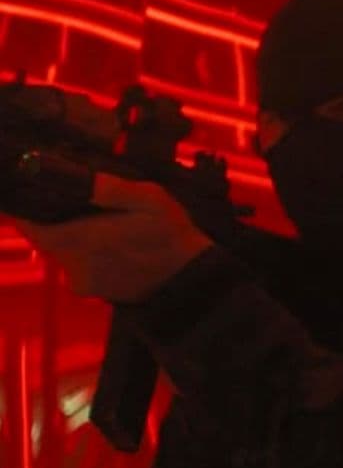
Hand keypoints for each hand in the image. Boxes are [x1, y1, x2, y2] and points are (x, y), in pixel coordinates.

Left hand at [9, 173, 210, 302]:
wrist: (195, 282)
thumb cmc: (172, 236)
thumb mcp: (148, 198)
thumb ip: (108, 187)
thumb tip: (72, 174)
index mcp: (78, 239)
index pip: (28, 225)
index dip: (23, 209)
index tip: (29, 193)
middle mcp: (72, 264)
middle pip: (46, 237)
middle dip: (56, 219)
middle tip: (80, 205)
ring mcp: (82, 282)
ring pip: (63, 252)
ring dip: (75, 237)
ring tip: (104, 224)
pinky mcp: (94, 293)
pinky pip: (79, 266)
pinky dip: (88, 254)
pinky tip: (113, 246)